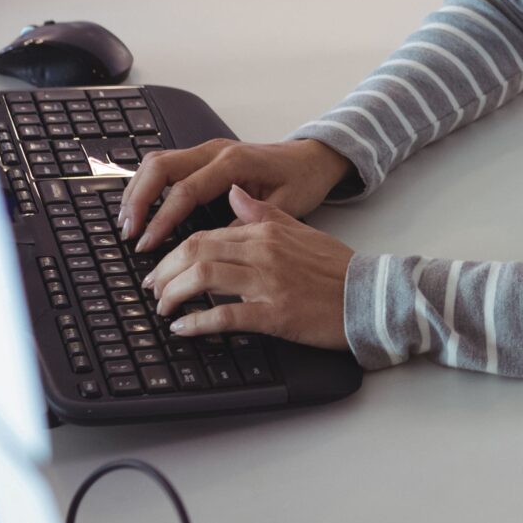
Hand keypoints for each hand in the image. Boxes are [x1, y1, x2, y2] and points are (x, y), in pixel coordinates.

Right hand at [119, 134, 351, 251]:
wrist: (314, 158)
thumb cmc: (302, 181)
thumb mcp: (285, 206)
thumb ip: (248, 222)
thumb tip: (214, 245)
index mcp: (234, 163)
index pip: (185, 190)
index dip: (162, 219)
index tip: (147, 245)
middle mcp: (215, 151)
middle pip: (160, 167)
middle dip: (138, 200)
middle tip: (129, 233)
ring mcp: (208, 150)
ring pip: (157, 162)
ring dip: (137, 191)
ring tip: (127, 223)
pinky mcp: (204, 156)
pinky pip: (166, 165)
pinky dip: (147, 185)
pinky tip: (140, 208)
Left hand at [143, 189, 355, 353]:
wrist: (371, 297)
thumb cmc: (338, 269)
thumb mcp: (301, 231)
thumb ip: (265, 214)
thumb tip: (234, 195)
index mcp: (268, 231)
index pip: (206, 234)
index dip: (174, 251)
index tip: (161, 267)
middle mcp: (264, 252)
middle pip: (196, 252)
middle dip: (164, 271)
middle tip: (152, 288)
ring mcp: (269, 283)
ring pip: (204, 278)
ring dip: (174, 294)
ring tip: (163, 308)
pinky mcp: (275, 313)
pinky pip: (225, 315)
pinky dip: (197, 322)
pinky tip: (183, 328)